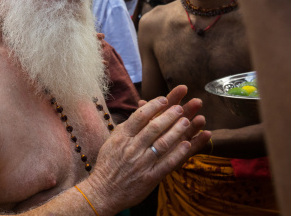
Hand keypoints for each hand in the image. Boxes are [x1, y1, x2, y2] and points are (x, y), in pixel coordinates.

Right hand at [88, 94, 209, 212]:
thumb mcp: (112, 141)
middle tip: (180, 108)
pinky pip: (167, 163)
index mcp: (122, 137)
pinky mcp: (150, 178)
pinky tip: (187, 144)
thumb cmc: (108, 164)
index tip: (164, 99)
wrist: (103, 191)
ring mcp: (141, 163)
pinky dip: (178, 153)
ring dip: (176, 131)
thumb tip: (140, 111)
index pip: (139, 116)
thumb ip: (127, 126)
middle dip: (169, 115)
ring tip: (186, 121)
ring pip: (162, 143)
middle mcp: (132, 148)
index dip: (153, 106)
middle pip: (154, 127)